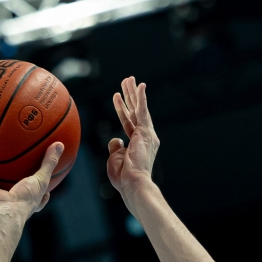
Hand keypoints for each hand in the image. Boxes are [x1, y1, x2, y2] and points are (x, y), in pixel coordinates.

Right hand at [0, 142, 63, 216]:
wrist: (6, 211)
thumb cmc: (24, 199)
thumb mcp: (42, 178)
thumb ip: (50, 162)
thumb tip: (60, 144)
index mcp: (26, 201)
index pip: (38, 199)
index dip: (43, 195)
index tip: (45, 188)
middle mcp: (9, 201)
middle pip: (8, 193)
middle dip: (7, 186)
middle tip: (7, 175)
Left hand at [107, 77, 158, 202]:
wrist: (133, 183)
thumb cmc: (124, 176)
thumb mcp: (115, 158)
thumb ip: (116, 146)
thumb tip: (115, 139)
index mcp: (138, 144)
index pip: (128, 122)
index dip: (122, 109)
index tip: (117, 96)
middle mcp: (145, 137)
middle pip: (135, 111)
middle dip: (130, 96)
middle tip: (126, 81)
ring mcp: (146, 134)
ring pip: (138, 108)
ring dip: (133, 93)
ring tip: (129, 79)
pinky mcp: (146, 132)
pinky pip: (143, 111)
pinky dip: (141, 98)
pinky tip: (140, 85)